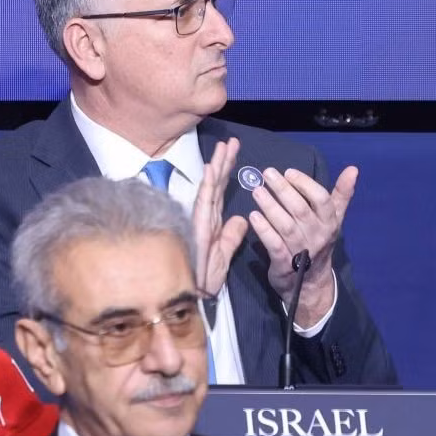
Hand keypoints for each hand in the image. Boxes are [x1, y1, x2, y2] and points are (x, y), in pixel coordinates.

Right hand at [191, 137, 248, 299]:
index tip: (236, 153)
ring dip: (217, 166)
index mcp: (214, 222)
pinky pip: (203, 203)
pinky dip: (206, 185)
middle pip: (216, 184)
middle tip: (232, 141)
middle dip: (223, 162)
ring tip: (224, 146)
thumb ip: (232, 235)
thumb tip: (242, 218)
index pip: (222, 191)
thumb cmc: (205, 278)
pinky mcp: (196, 227)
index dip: (228, 172)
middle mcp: (205, 217)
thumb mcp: (225, 254)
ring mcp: (199, 220)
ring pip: (210, 187)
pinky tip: (210, 169)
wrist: (194, 295)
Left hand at [248, 166, 356, 328]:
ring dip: (271, 207)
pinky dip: (264, 231)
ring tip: (257, 191)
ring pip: (286, 226)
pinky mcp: (285, 264)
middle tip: (267, 173)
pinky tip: (253, 216)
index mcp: (330, 223)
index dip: (305, 184)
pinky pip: (274, 245)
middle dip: (284, 190)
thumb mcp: (334, 219)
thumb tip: (353, 169)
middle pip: (301, 210)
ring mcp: (302, 250)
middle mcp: (318, 235)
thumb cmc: (319, 242)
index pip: (321, 200)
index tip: (289, 172)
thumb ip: (342, 194)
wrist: (311, 282)